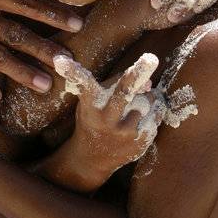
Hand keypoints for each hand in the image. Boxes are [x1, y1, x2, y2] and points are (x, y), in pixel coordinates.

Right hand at [50, 51, 161, 183]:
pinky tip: (136, 123)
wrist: (91, 159)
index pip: (83, 84)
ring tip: (130, 111)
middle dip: (137, 75)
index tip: (60, 61)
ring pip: (148, 101)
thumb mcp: (93, 103)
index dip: (73, 72)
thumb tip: (149, 83)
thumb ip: (116, 86)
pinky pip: (156, 116)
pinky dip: (151, 114)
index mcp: (90, 106)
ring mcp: (124, 132)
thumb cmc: (94, 120)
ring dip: (146, 99)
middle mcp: (106, 119)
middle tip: (151, 58)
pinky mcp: (140, 142)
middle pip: (124, 92)